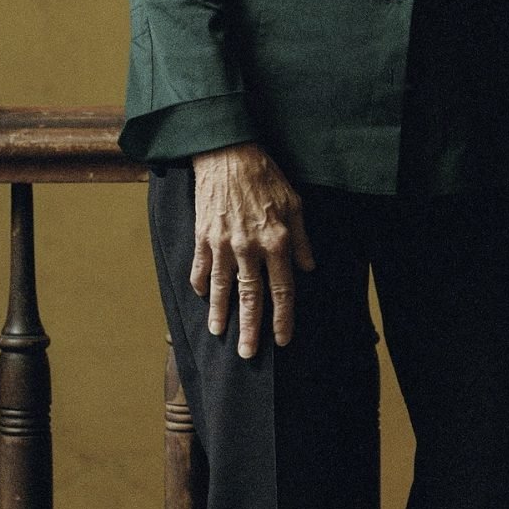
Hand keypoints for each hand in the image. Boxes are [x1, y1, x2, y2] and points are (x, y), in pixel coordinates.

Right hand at [190, 143, 315, 355]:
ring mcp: (222, 244)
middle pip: (251, 297)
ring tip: (219, 333)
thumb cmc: (266, 176)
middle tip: (247, 354)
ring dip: (220, 314)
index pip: (282, 290)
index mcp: (277, 241)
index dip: (283, 318)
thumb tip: (308, 268)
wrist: (228, 154)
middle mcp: (249, 248)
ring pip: (222, 289)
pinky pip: (200, 268)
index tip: (282, 340)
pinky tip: (203, 298)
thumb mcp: (295, 204)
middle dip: (250, 329)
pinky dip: (201, 285)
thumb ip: (302, 239)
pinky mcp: (203, 236)